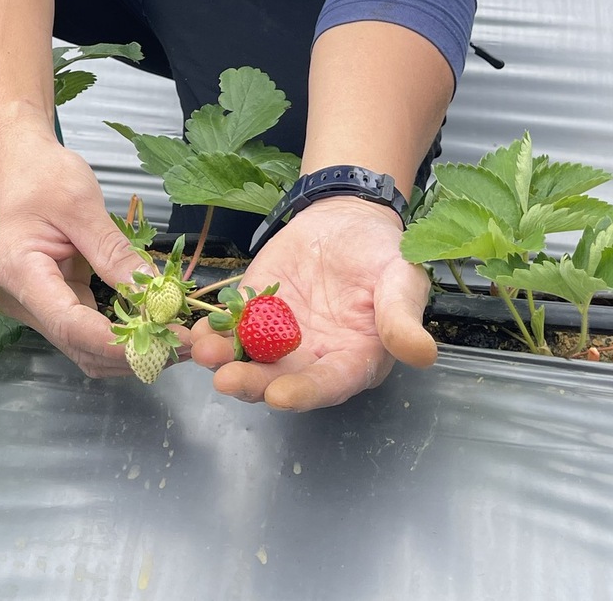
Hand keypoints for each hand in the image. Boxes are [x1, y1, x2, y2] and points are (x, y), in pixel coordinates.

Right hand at [0, 134, 158, 378]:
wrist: (19, 161)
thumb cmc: (42, 173)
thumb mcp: (82, 206)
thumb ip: (114, 252)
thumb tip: (155, 293)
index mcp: (21, 273)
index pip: (71, 326)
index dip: (119, 342)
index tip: (166, 340)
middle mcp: (23, 299)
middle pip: (79, 346)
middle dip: (132, 353)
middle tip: (184, 344)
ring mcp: (38, 303)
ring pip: (85, 346)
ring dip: (129, 349)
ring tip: (176, 337)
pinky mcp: (54, 298)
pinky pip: (88, 327)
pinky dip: (120, 332)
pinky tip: (154, 323)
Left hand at [192, 196, 435, 410]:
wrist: (346, 218)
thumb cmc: (382, 253)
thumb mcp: (402, 278)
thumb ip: (402, 317)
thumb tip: (422, 353)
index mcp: (353, 360)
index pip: (329, 384)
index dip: (306, 392)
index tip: (280, 395)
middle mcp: (312, 359)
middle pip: (280, 380)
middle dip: (253, 382)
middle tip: (226, 380)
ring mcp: (277, 337)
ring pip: (249, 358)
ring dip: (224, 360)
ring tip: (203, 353)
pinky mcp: (251, 311)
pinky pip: (228, 327)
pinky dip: (209, 331)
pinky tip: (191, 332)